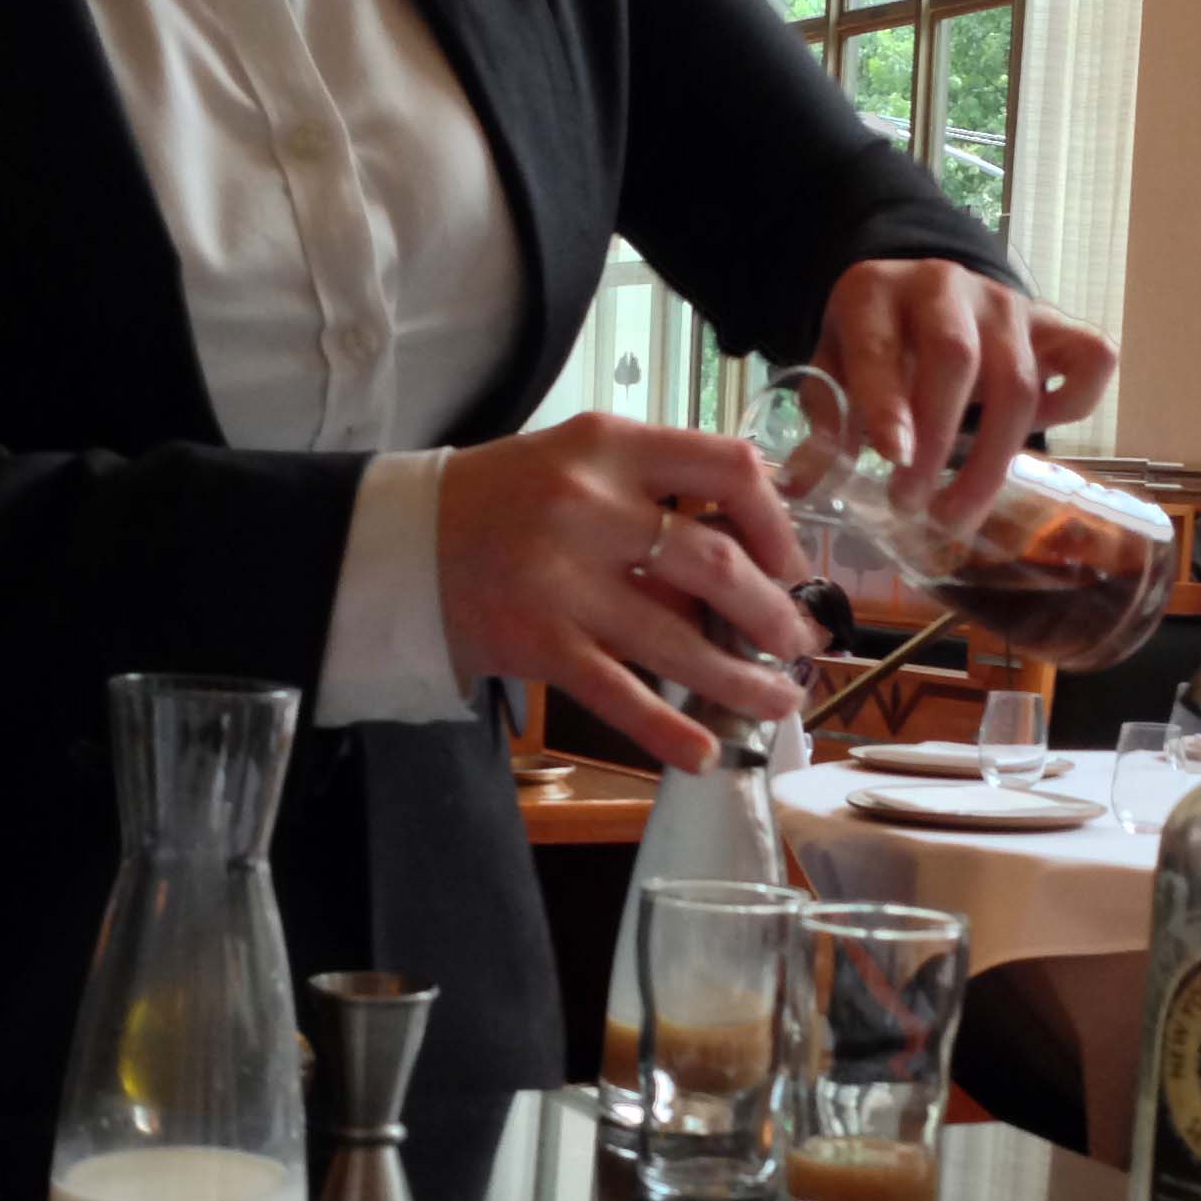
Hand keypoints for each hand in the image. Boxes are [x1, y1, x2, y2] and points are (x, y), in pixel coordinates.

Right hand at [440, 414, 819, 772]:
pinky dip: (667, 731)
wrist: (402, 543)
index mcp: (610, 446)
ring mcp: (561, 578)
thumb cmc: (506, 502)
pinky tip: (703, 753)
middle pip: (717, 561)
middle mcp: (589, 505)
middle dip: (773, 613)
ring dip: (742, 679)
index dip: (777, 522)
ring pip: (679, 639)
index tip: (791, 564)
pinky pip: (618, 694)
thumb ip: (656, 491)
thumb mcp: (580, 463)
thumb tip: (755, 557)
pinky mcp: (536, 642)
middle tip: (797, 644)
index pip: (729, 466)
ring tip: (778, 700)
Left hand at [810, 261, 1118, 526]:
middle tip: (913, 505)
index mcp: (874, 291)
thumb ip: (823, 421)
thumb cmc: (873, 344)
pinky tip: (1032, 441)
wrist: (920, 294)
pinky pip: (1091, 359)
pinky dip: (1076, 404)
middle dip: (939, 441)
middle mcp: (944, 285)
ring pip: (1018, 379)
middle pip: (957, 359)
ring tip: (954, 515)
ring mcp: (1007, 303)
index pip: (881, 346)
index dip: (887, 406)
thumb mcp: (831, 369)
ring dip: (991, 458)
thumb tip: (804, 486)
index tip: (893, 460)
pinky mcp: (1053, 323)